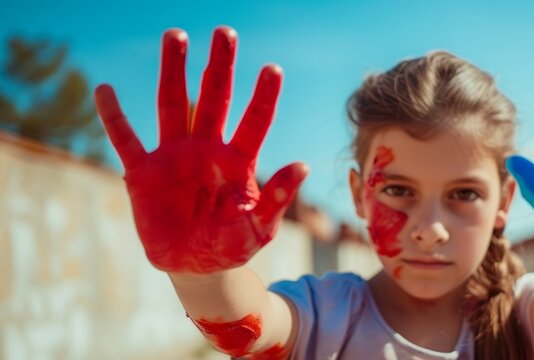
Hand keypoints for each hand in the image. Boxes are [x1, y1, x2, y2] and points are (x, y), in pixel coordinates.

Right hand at [94, 27, 306, 272]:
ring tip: (175, 35)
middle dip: (220, 66)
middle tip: (225, 33)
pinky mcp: (142, 173)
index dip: (264, 96)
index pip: (255, 121)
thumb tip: (302, 165)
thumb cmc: (233, 245)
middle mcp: (207, 149)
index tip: (273, 69)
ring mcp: (174, 157)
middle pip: (214, 98)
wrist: (196, 267)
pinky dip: (114, 118)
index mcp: (238, 161)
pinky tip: (104, 91)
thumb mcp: (259, 227)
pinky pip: (126, 141)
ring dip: (174, 72)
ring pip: (173, 106)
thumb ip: (276, 198)